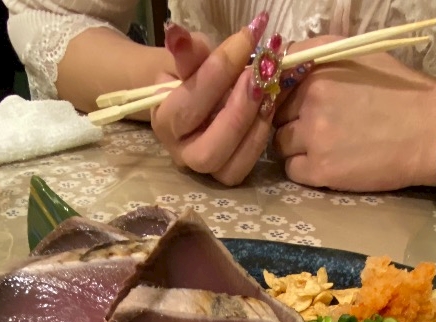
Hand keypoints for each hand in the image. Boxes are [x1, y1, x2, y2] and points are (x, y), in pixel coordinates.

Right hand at [151, 16, 278, 186]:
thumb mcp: (190, 59)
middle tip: (259, 77)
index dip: (219, 71)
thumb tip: (177, 34)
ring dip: (254, 128)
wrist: (198, 97)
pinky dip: (261, 137)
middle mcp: (182, 153)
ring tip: (269, 90)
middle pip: (208, 150)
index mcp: (164, 122)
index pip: (190, 102)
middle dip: (238, 113)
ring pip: (230, 168)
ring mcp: (206, 169)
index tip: (246, 39)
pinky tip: (270, 107)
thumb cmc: (193, 76)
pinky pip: (246, 168)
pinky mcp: (227, 173)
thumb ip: (188, 53)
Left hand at [273, 40, 435, 191]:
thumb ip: (317, 56)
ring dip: (294, 146)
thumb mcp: (357, 55)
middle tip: (314, 127)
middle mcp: (311, 98)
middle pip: (274, 113)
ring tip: (322, 146)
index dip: (283, 92)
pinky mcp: (321, 169)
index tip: (294, 102)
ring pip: (279, 143)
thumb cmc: (399, 91)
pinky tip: (326, 163)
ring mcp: (314, 136)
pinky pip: (292, 170)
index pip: (276, 79)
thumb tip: (283, 65)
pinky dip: (303, 169)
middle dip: (288, 119)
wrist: (430, 131)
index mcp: (319, 66)